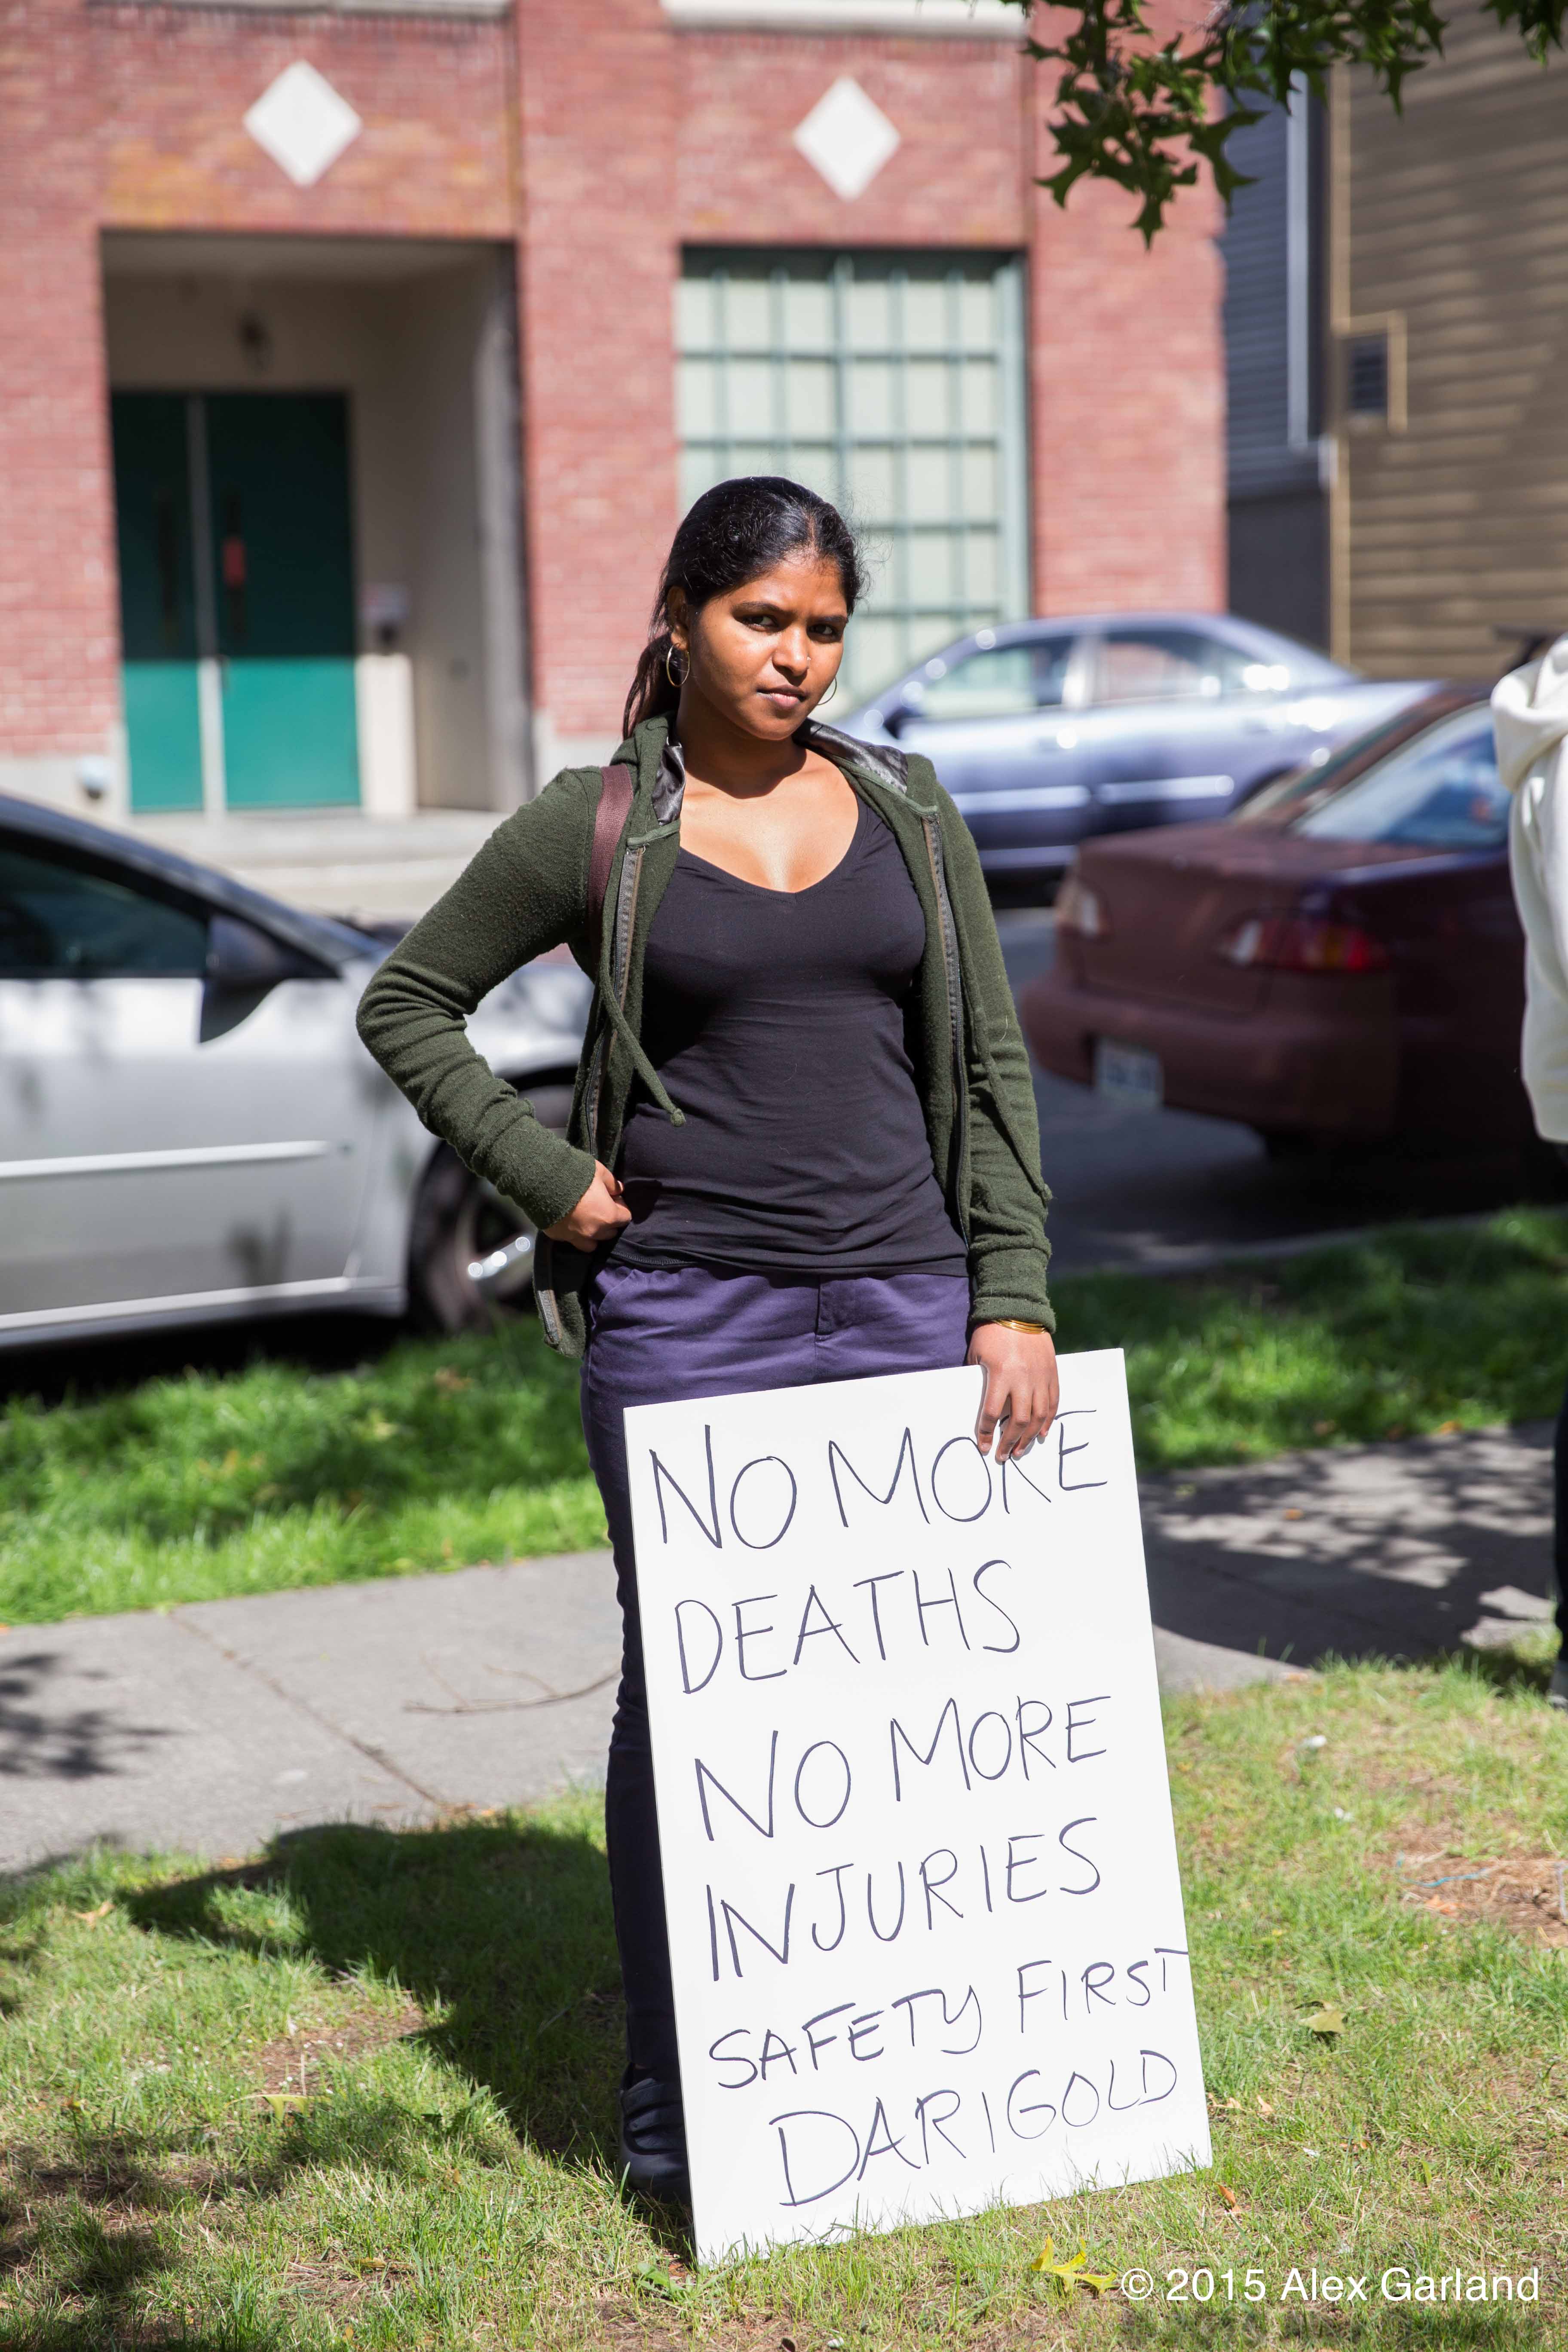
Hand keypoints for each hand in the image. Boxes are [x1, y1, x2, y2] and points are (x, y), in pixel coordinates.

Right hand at [544, 1162, 630, 1250]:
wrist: (542, 1182)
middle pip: (610, 1232)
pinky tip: (570, 1221)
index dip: (621, 1207)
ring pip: (592, 1243)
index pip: (625, 1217)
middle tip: (600, 1207)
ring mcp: (576, 1237)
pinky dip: (574, 1233)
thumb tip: (619, 1190)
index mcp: (608, 1216)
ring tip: (587, 1221)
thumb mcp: (599, 1172)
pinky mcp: (559, 1237)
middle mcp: (594, 1231)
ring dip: (593, 1234)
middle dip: (608, 1221)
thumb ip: (612, 1183)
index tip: (613, 1198)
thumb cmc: (576, 1175)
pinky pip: (572, 1240)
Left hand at [967, 1323, 1058, 1461]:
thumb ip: (980, 1381)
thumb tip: (980, 1406)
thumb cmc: (991, 1332)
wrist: (1018, 1309)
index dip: (986, 1433)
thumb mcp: (977, 1355)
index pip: (993, 1413)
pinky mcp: (1052, 1373)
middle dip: (1009, 1442)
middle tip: (1003, 1456)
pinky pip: (1053, 1402)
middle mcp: (1023, 1378)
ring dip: (1029, 1437)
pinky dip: (1048, 1421)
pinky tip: (1042, 1433)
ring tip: (1020, 1450)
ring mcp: (1041, 1376)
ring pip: (1039, 1416)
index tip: (983, 1446)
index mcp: (1001, 1374)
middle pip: (1019, 1420)